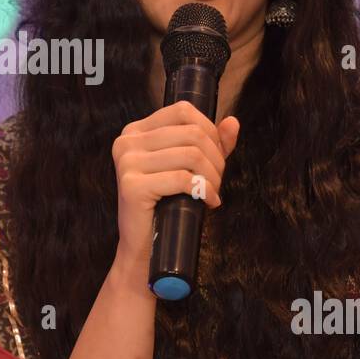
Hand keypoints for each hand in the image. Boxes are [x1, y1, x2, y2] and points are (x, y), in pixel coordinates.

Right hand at [111, 100, 239, 269]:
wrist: (144, 248)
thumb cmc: (168, 206)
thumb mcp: (189, 168)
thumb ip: (211, 143)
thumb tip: (232, 122)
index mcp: (136, 131)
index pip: (183, 111)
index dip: (209, 131)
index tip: (216, 157)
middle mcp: (127, 142)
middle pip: (191, 133)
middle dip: (215, 158)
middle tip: (215, 181)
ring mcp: (126, 162)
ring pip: (191, 155)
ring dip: (212, 177)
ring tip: (211, 193)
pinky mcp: (131, 185)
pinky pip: (183, 179)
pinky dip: (205, 191)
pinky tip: (208, 202)